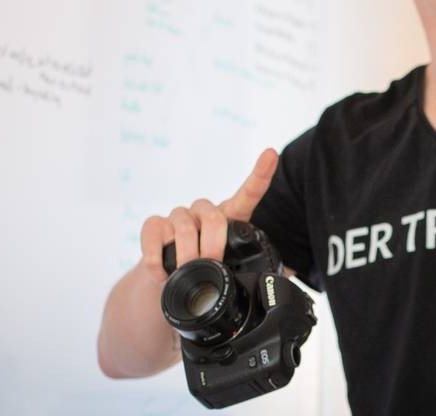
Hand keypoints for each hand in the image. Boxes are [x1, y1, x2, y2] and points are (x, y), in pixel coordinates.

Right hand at [137, 148, 278, 285]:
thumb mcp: (228, 270)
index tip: (271, 153)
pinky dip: (158, 261)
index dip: (261, 173)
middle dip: (212, 247)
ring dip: (184, 258)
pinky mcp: (154, 225)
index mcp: (229, 219)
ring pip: (183, 229)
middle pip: (214, 218)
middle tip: (210, 267)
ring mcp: (178, 217)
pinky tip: (162, 273)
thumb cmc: (203, 272)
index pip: (248, 193)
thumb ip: (246, 268)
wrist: (166, 282)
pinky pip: (155, 237)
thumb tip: (281, 280)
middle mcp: (204, 212)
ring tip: (184, 275)